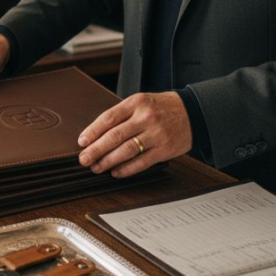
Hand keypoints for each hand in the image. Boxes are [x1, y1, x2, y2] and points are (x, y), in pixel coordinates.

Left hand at [77, 92, 192, 177]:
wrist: (193, 112)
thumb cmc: (162, 108)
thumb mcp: (142, 103)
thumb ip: (122, 116)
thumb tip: (96, 135)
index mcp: (137, 103)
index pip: (109, 118)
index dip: (93, 131)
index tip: (82, 142)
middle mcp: (146, 117)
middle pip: (115, 135)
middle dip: (96, 149)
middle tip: (84, 159)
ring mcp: (156, 134)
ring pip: (127, 150)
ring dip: (108, 161)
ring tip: (96, 168)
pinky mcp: (165, 149)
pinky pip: (142, 162)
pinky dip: (127, 169)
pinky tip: (116, 173)